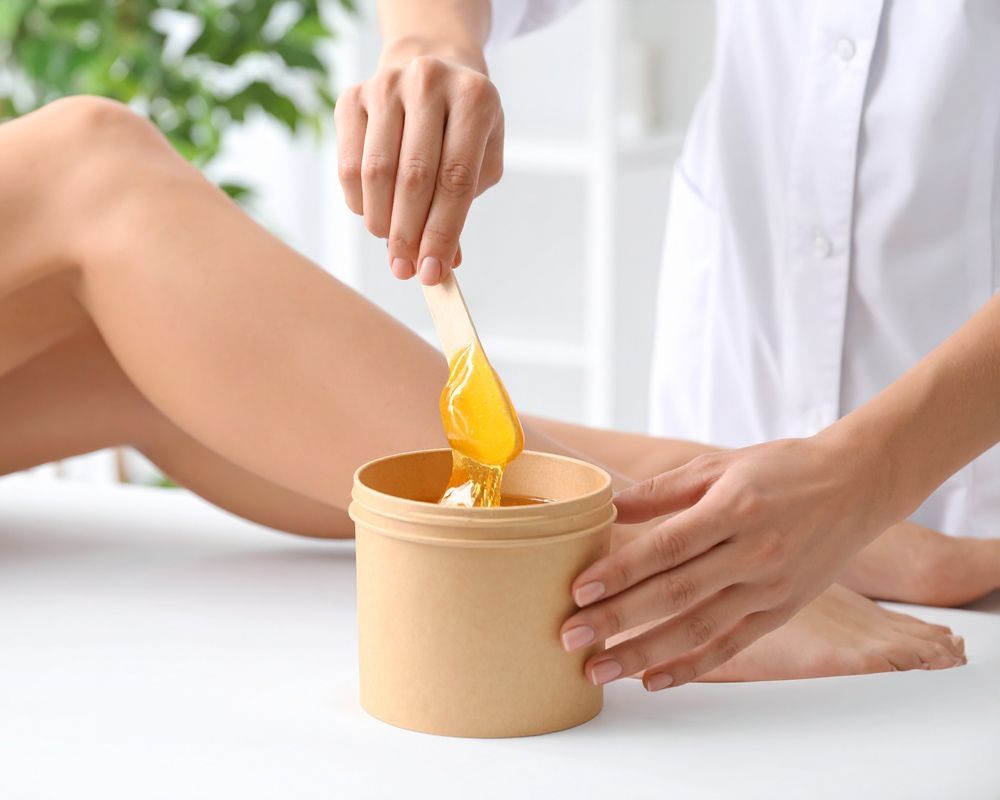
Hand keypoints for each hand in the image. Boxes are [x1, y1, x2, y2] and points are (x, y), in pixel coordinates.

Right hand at [334, 48, 503, 284]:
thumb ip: (462, 210)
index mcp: (474, 98)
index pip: (456, 179)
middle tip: (405, 270)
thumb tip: (441, 263)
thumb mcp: (480, 163)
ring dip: (381, 221)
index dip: (442, 232)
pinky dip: (358, 201)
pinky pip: (349, 163)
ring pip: (376, 171)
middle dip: (409, 234)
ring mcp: (387, 84)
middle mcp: (429, 82)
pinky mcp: (353, 96)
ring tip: (392, 245)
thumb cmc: (461, 130)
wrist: (432, 70)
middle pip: (414, 176)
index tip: (433, 272)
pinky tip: (374, 214)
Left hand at [560, 434, 896, 690]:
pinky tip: (652, 680)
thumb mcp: (719, 464)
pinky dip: (691, 667)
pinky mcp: (780, 611)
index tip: (579, 590)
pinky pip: (730, 646)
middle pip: (674, 594)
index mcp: (733, 509)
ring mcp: (769, 588)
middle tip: (570, 637)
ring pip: (698, 630)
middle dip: (617, 620)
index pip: (666, 547)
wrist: (857, 485)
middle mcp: (753, 553)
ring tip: (599, 668)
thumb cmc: (781, 469)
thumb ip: (662, 490)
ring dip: (643, 654)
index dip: (620, 571)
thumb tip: (608, 507)